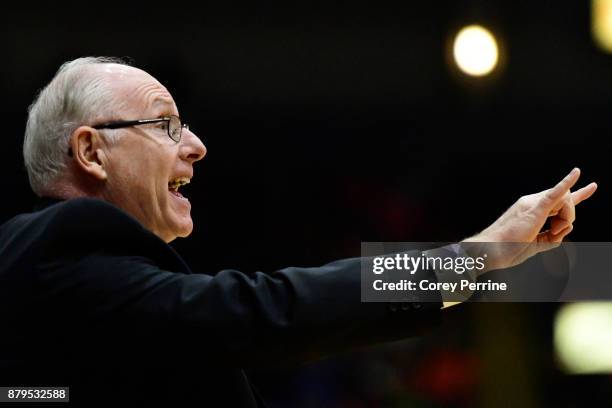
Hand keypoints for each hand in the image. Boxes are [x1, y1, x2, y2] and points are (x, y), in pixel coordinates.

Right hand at [464, 168, 596, 270]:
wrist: (489, 251)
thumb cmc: (506, 249)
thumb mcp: (535, 245)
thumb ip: (552, 238)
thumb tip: (566, 228)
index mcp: (531, 210)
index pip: (558, 198)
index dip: (578, 194)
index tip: (591, 187)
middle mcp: (531, 202)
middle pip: (564, 201)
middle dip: (568, 217)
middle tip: (556, 233)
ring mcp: (531, 204)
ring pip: (564, 201)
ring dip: (566, 217)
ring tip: (553, 232)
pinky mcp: (533, 210)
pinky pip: (554, 194)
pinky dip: (565, 183)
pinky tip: (576, 173)